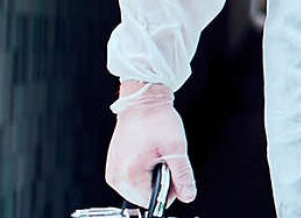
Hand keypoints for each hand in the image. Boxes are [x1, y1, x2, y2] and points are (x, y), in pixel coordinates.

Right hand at [105, 81, 196, 207]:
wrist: (142, 100)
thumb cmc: (157, 119)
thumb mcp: (176, 146)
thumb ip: (182, 174)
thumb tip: (188, 195)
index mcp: (130, 175)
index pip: (152, 201)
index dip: (168, 188)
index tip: (170, 167)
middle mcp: (116, 177)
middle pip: (143, 197)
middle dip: (157, 182)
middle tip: (162, 157)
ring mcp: (112, 172)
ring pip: (137, 190)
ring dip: (149, 177)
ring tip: (153, 153)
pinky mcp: (112, 167)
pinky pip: (130, 180)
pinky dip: (140, 172)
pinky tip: (145, 154)